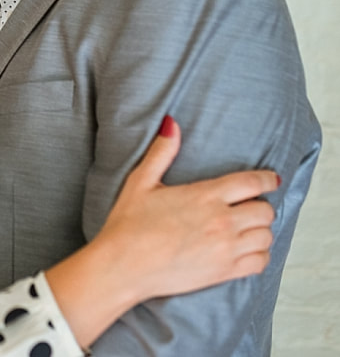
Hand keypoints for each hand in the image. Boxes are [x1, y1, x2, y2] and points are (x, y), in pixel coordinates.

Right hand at [100, 115, 278, 300]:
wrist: (123, 265)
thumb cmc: (129, 224)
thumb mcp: (141, 182)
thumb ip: (161, 152)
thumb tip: (171, 124)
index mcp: (204, 196)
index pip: (252, 183)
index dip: (267, 179)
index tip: (272, 179)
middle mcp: (221, 221)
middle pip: (265, 210)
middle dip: (260, 205)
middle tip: (248, 206)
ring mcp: (225, 248)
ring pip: (266, 236)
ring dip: (260, 230)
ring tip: (247, 228)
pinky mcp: (224, 271)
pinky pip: (260, 262)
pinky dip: (259, 255)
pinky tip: (245, 249)